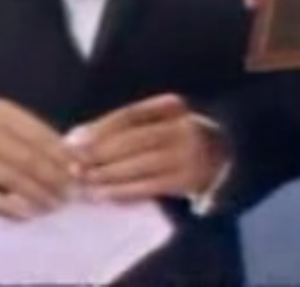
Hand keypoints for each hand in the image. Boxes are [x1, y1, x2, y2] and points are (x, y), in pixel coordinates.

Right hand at [0, 98, 77, 218]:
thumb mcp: (4, 125)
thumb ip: (34, 136)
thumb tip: (73, 155)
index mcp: (1, 112)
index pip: (38, 134)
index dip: (62, 154)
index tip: (80, 170)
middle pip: (28, 157)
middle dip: (54, 177)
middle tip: (71, 193)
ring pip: (13, 178)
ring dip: (38, 194)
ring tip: (55, 205)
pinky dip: (12, 207)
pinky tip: (29, 213)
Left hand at [69, 93, 227, 202]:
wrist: (226, 158)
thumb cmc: (181, 137)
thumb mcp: (162, 120)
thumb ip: (129, 126)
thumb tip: (81, 136)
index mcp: (171, 105)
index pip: (129, 115)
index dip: (99, 128)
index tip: (73, 141)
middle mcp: (180, 127)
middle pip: (131, 140)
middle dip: (97, 154)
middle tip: (73, 166)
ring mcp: (186, 154)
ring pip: (137, 165)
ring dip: (106, 175)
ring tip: (82, 182)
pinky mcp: (187, 180)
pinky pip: (148, 186)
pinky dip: (122, 191)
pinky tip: (103, 194)